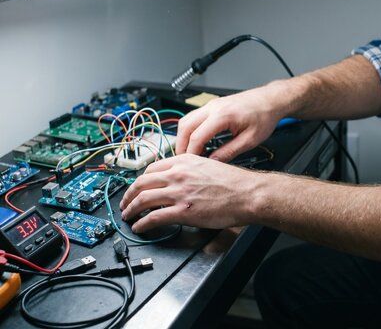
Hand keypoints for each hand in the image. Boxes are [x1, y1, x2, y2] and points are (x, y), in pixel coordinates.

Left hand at [119, 154, 259, 232]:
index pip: (151, 169)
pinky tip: (140, 227)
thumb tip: (179, 179)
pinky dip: (142, 223)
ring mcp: (179, 193)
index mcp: (184, 161)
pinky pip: (154, 218)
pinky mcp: (182, 211)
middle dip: (129, 195)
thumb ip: (190, 170)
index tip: (138, 187)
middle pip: (142, 183)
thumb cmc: (234, 182)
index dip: (140, 180)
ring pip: (143, 199)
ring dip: (131, 209)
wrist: (247, 194)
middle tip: (125, 203)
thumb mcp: (208, 165)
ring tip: (127, 216)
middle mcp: (177, 174)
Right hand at [176, 84, 285, 161]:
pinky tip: (198, 141)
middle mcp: (214, 107)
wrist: (271, 100)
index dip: (192, 153)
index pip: (197, 136)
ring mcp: (212, 104)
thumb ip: (229, 152)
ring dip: (184, 136)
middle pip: (185, 126)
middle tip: (185, 160)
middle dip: (182, 145)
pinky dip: (190, 130)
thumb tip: (213, 162)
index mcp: (223, 115)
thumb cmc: (264, 116)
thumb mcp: (249, 140)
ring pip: (186, 119)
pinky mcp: (213, 105)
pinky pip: (194, 117)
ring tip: (190, 152)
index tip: (192, 164)